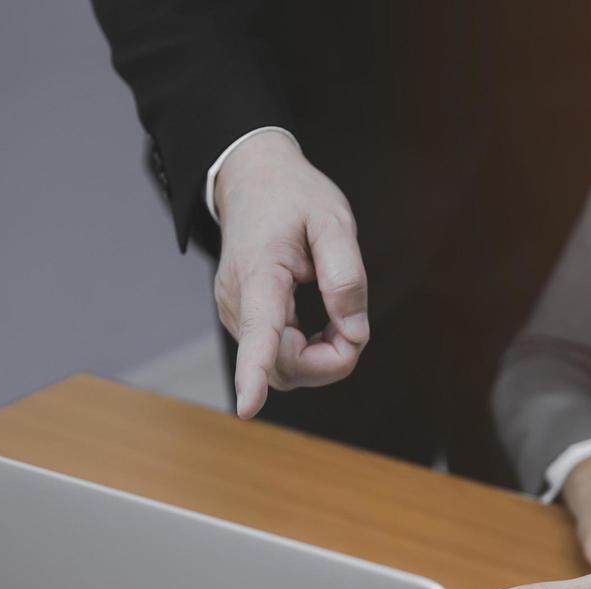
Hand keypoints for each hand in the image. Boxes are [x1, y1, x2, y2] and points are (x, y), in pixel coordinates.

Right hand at [213, 132, 368, 416]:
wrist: (252, 179)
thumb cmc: (294, 197)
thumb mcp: (333, 220)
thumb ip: (346, 276)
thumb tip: (354, 335)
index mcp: (259, 275)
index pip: (258, 332)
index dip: (254, 373)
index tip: (247, 408)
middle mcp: (238, 303)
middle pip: (284, 366)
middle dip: (330, 359)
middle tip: (354, 320)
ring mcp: (236, 316)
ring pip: (283, 369)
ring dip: (320, 356)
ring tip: (336, 313)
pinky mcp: (243, 322)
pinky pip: (279, 358)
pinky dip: (308, 351)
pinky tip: (321, 323)